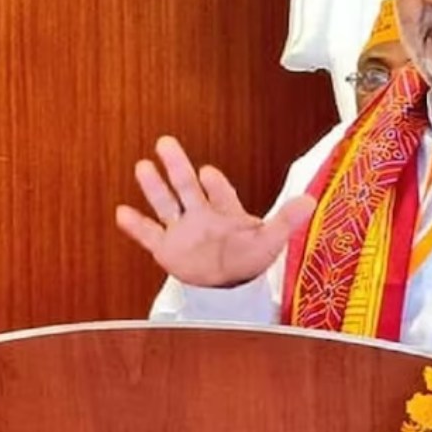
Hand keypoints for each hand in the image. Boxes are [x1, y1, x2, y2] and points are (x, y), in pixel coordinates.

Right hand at [115, 136, 316, 286]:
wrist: (227, 289)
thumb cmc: (248, 261)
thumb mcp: (269, 240)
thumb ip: (286, 220)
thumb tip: (310, 200)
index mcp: (225, 211)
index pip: (219, 192)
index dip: (214, 184)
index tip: (208, 173)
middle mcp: (201, 216)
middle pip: (186, 187)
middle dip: (177, 166)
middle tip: (166, 142)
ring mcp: (182, 230)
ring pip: (166, 204)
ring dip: (154, 187)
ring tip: (142, 166)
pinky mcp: (167, 249)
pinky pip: (149, 234)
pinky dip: (136, 225)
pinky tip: (122, 211)